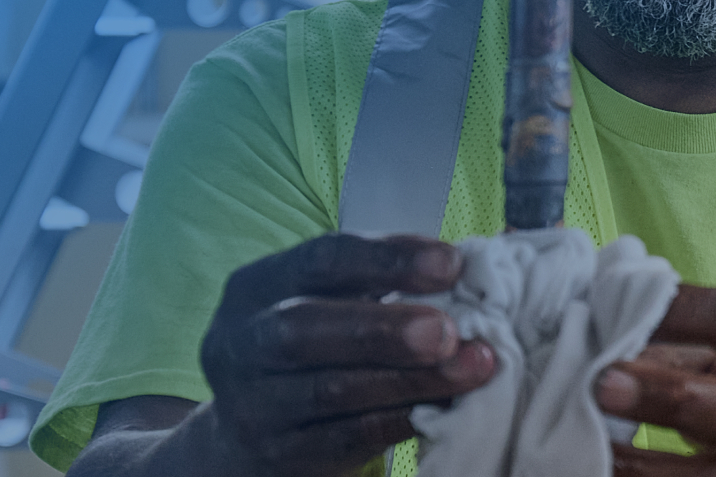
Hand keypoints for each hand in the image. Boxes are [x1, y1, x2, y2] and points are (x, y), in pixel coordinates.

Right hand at [187, 233, 496, 474]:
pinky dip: (402, 419)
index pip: (321, 259)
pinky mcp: (278, 457)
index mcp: (258, 286)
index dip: (388, 258)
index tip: (452, 263)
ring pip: (332, 391)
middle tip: (447, 331)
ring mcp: (252, 406)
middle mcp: (241, 343)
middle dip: (383, 328)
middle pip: (303, 327)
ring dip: (412, 378)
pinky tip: (446, 407)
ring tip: (473, 366)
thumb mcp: (328, 303)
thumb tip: (474, 267)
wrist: (249, 431)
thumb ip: (385, 282)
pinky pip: (346, 438)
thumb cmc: (313, 348)